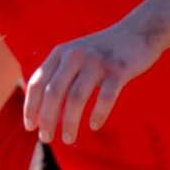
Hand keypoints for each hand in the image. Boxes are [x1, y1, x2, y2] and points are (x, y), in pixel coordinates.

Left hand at [24, 22, 158, 143]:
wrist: (139, 31)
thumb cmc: (102, 53)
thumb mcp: (75, 55)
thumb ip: (58, 76)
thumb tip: (42, 112)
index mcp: (60, 53)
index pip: (37, 82)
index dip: (31, 107)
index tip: (30, 127)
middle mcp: (75, 55)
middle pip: (54, 92)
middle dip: (47, 119)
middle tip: (46, 139)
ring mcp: (97, 61)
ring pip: (76, 97)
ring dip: (69, 122)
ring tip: (68, 139)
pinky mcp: (119, 69)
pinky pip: (105, 97)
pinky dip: (98, 114)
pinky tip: (94, 126)